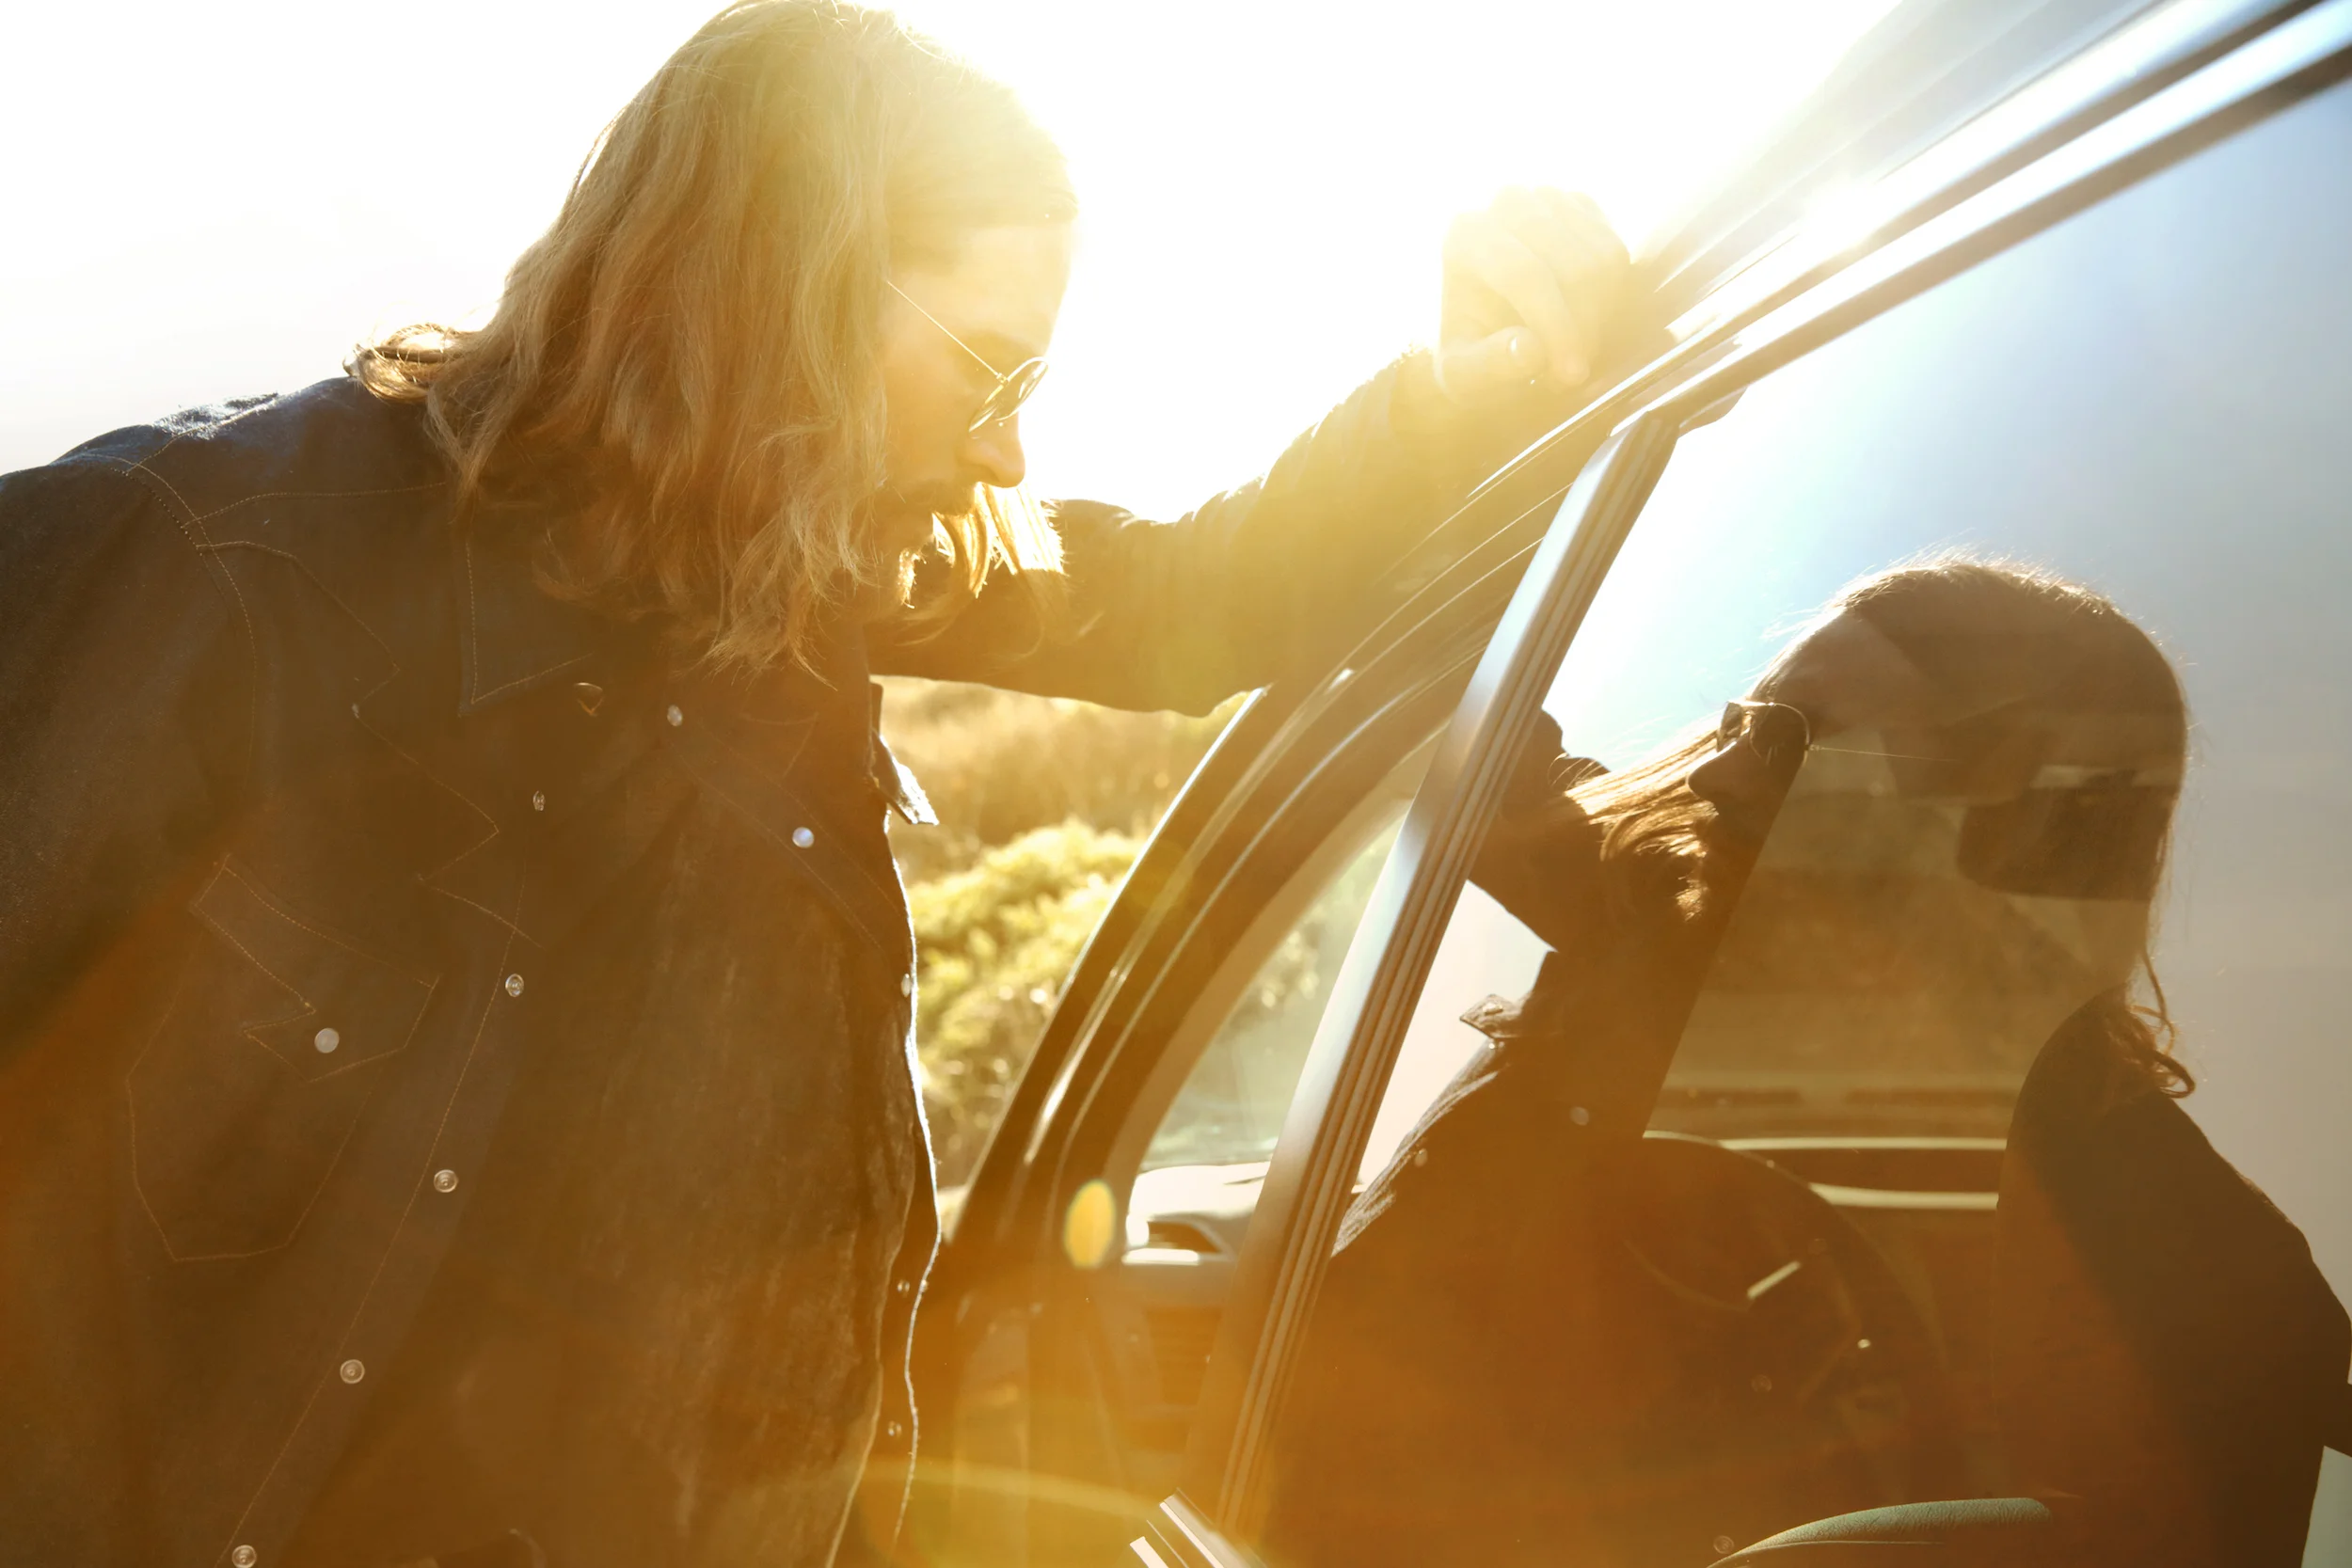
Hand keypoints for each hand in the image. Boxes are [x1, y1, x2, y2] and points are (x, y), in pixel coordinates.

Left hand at [1434, 187, 1630, 404]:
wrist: (1486, 326)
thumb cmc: (1471, 352)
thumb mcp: (1465, 374)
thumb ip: (1488, 365)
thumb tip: (1528, 350)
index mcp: (1465, 234)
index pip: (1524, 275)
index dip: (1556, 327)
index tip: (1572, 375)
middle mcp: (1506, 202)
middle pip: (1571, 266)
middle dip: (1582, 327)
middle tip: (1574, 373)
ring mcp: (1547, 198)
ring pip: (1601, 258)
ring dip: (1600, 317)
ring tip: (1575, 351)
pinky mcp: (1581, 206)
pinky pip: (1617, 251)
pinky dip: (1614, 295)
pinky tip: (1586, 322)